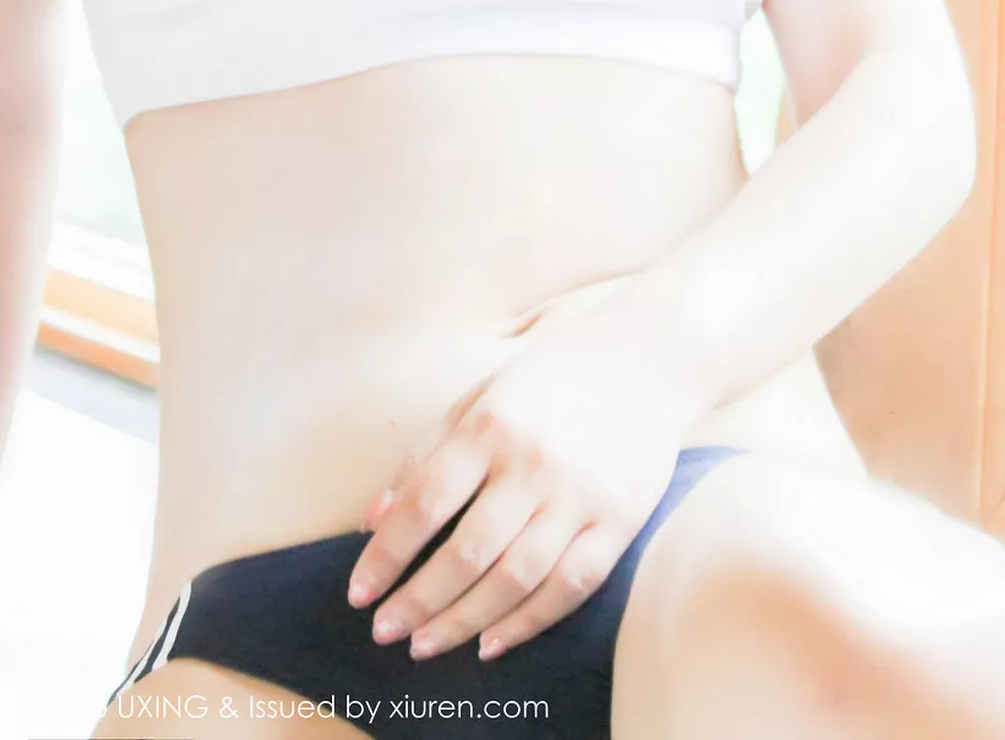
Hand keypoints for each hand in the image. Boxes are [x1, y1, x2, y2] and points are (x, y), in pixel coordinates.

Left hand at [346, 278, 709, 661]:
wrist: (646, 359)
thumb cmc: (549, 378)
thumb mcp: (480, 397)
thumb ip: (426, 455)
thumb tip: (372, 520)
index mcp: (491, 426)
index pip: (424, 503)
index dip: (386, 554)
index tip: (358, 592)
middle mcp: (533, 464)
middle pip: (466, 552)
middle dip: (417, 600)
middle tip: (384, 630)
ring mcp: (580, 496)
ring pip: (514, 579)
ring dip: (462, 621)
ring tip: (424, 646)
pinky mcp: (620, 521)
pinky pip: (570, 585)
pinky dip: (528, 622)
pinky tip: (490, 642)